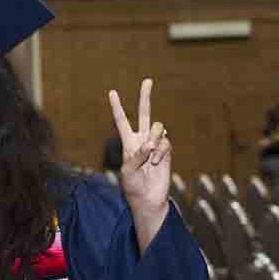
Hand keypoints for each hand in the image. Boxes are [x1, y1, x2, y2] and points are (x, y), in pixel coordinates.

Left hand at [108, 78, 171, 248]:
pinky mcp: (166, 151)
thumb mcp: (128, 171)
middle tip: (148, 80)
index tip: (112, 92)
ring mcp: (155, 145)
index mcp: (128, 143)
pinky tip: (157, 162)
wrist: (148, 199)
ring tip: (151, 156)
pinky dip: (161, 152)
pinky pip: (166, 142)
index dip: (117, 107)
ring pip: (158, 128)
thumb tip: (150, 143)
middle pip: (145, 113)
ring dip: (155, 140)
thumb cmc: (133, 187)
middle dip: (145, 97)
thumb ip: (137, 155)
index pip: (122, 121)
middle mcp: (142, 140)